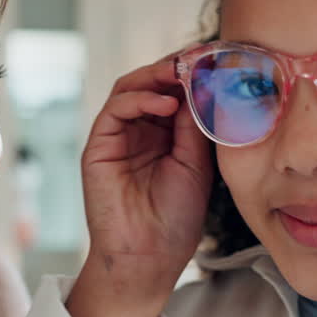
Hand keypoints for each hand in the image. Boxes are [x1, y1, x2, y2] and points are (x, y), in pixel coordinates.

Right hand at [70, 58, 211, 316]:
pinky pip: (115, 109)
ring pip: (131, 87)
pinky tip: (166, 103)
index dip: (193, 75)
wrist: (150, 258)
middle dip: (176, 68)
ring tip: (183, 73)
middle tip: (200, 57)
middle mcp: (139, 131)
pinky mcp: (99, 146)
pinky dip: (140, 98)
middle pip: (152, 83)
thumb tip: (202, 82)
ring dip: (157, 75)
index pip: (175, 92)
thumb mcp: (197, 164)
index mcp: (165, 136)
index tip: (218, 60)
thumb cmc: (176, 219)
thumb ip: (196, 125)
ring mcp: (117, 137)